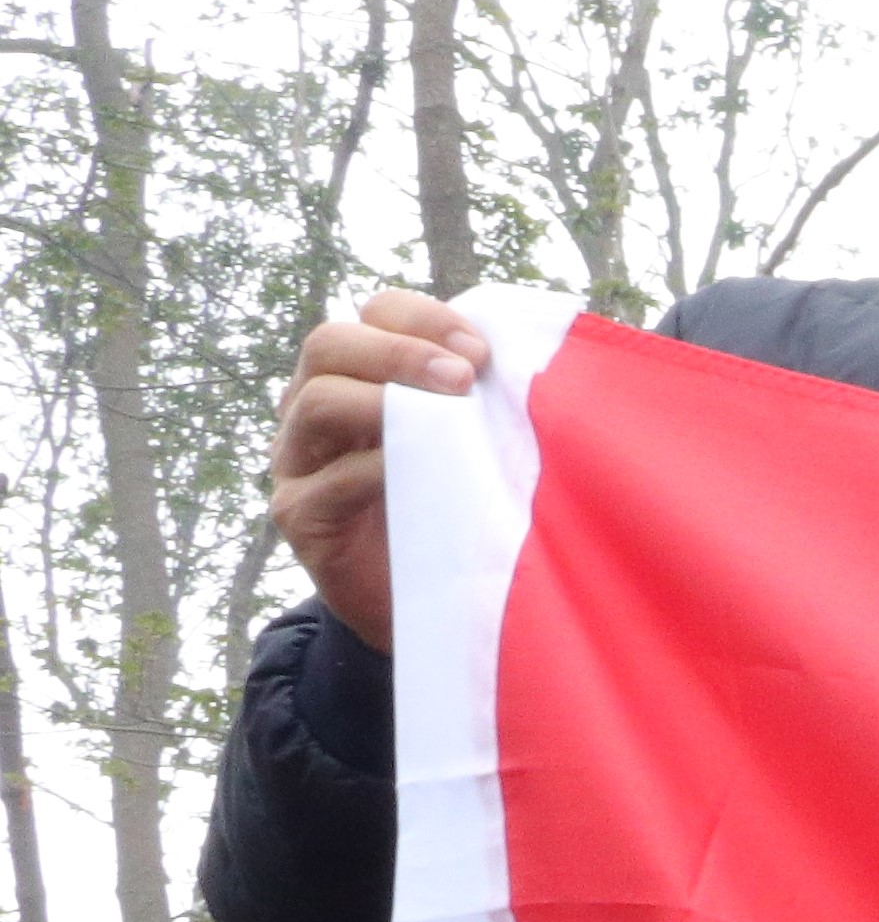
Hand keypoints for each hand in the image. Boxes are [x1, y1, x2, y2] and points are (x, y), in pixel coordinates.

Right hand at [268, 289, 494, 646]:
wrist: (433, 607)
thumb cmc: (465, 513)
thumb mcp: (478, 443)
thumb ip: (484, 398)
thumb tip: (537, 352)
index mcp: (364, 377)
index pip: (375, 314)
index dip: (423, 318)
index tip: (482, 350)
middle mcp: (318, 410)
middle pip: (330, 344)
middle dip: (399, 350)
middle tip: (463, 377)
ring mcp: (298, 461)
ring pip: (315, 401)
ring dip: (384, 397)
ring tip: (448, 413)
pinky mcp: (300, 515)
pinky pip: (328, 479)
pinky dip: (376, 468)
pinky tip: (424, 473)